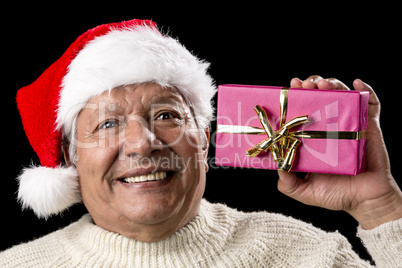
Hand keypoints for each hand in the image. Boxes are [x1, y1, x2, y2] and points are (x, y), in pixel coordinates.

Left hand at [277, 75, 401, 228]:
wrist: (367, 200)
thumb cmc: (337, 194)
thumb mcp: (306, 191)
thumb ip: (289, 184)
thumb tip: (277, 168)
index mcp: (312, 138)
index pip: (301, 111)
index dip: (294, 98)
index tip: (288, 89)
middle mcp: (329, 128)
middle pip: (320, 98)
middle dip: (311, 86)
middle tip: (303, 85)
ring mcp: (349, 125)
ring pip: (341, 96)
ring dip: (332, 84)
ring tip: (322, 83)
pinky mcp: (368, 126)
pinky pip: (370, 103)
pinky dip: (365, 90)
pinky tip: (357, 84)